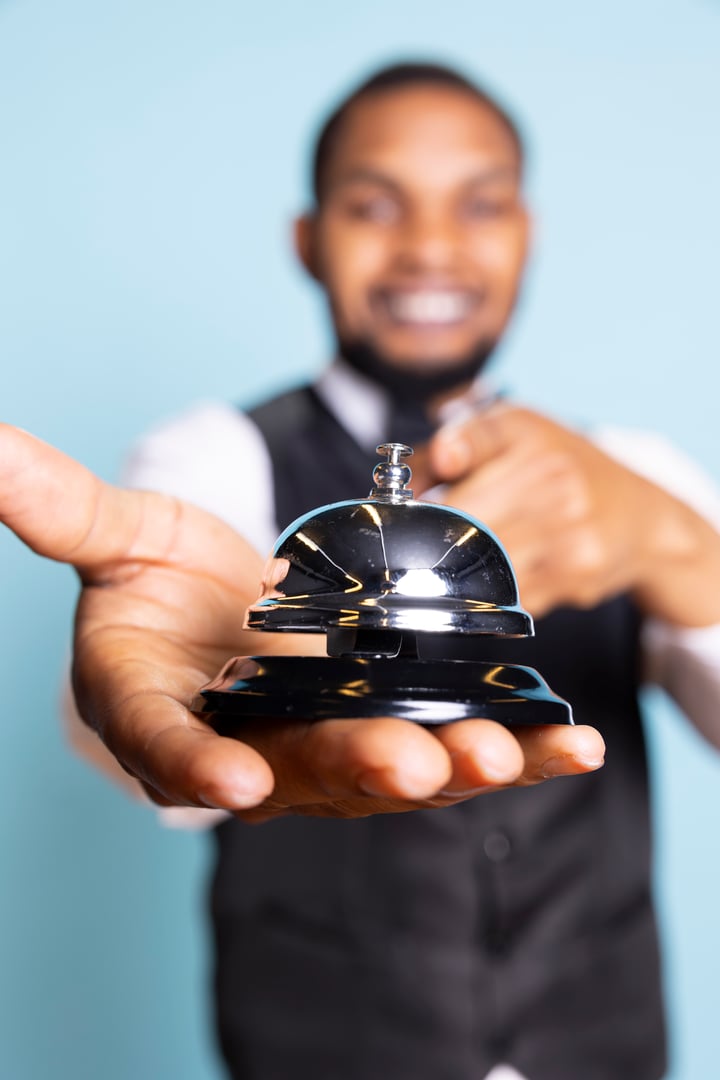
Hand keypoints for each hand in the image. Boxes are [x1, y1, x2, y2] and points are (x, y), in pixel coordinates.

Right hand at [0, 424, 604, 819]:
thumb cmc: (160, 588)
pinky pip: (448, 742)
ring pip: (384, 768)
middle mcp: (245, 748)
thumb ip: (64, 511)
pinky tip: (567, 741)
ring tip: (506, 755)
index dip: (190, 767)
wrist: (221, 620)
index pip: (166, 746)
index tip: (228, 783)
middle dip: (354, 766)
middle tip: (412, 763)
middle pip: (297, 768)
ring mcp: (323, 747)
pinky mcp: (386, 728)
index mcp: (161, 712)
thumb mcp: (116, 544)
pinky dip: (506, 747)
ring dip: (449, 764)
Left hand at [427, 404, 719, 623]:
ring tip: (462, 555)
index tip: (414, 502)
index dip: (432, 480)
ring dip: (460, 567)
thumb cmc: (565, 467)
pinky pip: (508, 594)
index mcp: (527, 436)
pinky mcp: (574, 575)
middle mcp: (552, 479)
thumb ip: (450, 449)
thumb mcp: (513, 433)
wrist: (641, 516)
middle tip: (421, 542)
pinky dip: (494, 589)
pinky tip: (504, 571)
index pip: (467, 447)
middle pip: (464, 521)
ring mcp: (567, 531)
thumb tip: (400, 485)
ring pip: (482, 564)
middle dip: (435, 536)